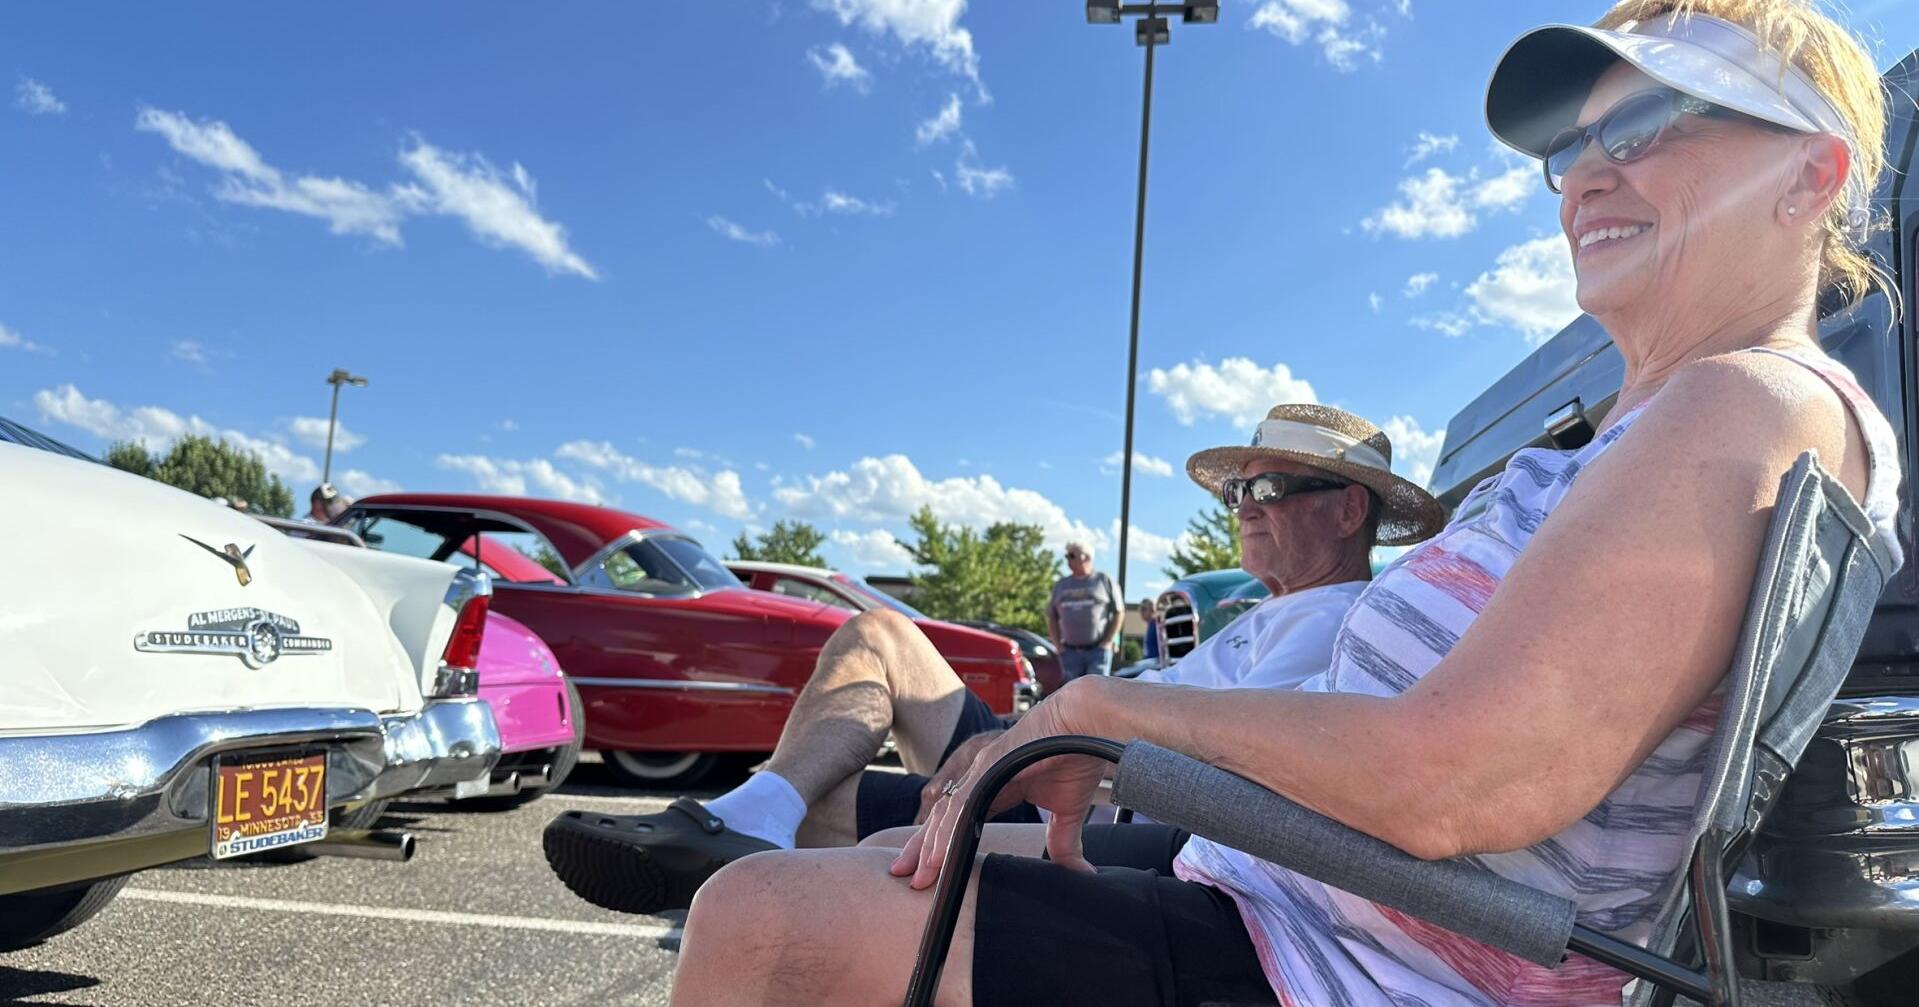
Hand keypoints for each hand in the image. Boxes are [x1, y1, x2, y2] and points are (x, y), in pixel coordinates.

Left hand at [890, 681, 1112, 888]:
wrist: (1086, 721)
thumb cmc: (1074, 754)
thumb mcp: (1066, 810)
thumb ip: (1063, 841)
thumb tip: (1080, 874)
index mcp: (994, 784)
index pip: (958, 821)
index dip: (941, 847)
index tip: (928, 874)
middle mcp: (981, 776)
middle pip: (942, 818)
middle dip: (922, 849)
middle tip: (902, 876)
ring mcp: (982, 768)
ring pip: (947, 813)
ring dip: (930, 845)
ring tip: (918, 875)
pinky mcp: (989, 764)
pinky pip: (964, 804)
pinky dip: (949, 829)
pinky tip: (939, 853)